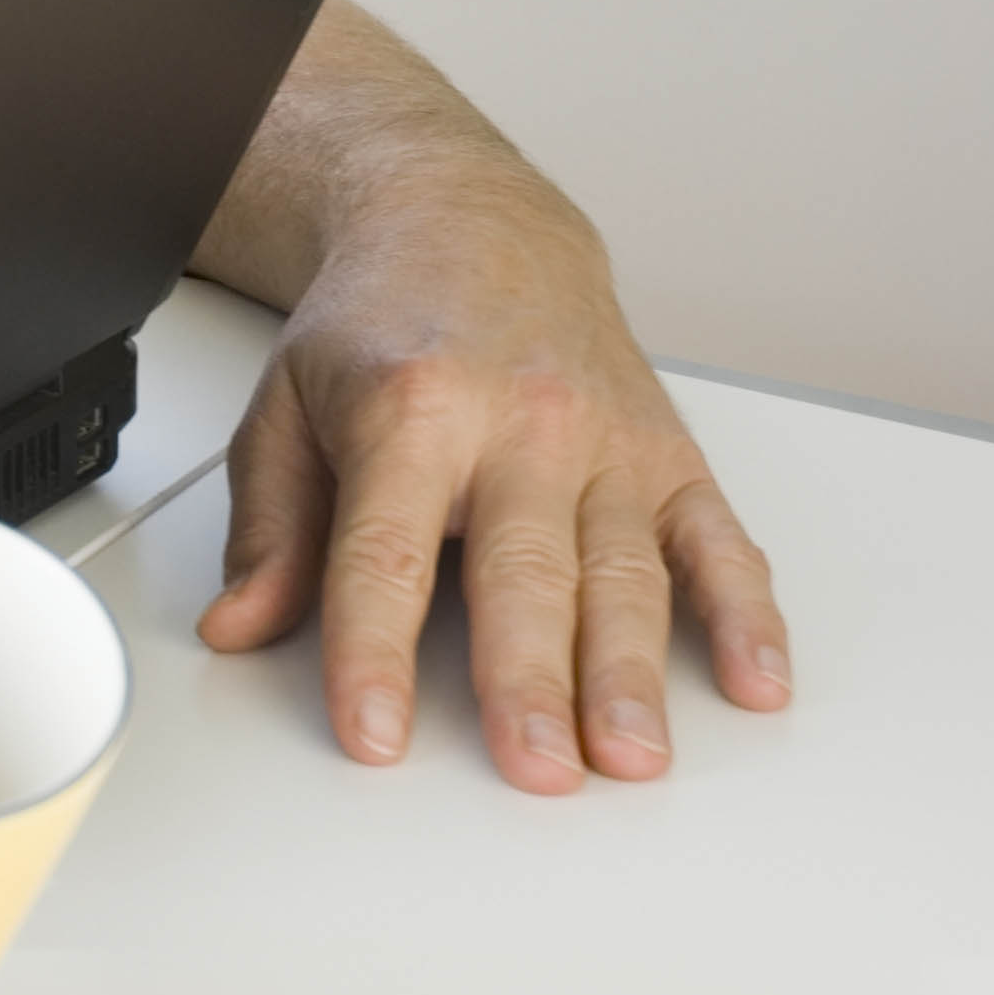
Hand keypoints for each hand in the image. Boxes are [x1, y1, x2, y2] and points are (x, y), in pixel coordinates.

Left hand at [196, 172, 793, 791]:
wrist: (467, 223)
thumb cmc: (375, 325)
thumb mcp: (283, 407)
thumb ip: (268, 528)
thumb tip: (239, 627)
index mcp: (410, 412)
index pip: (385, 556)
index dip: (376, 654)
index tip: (375, 735)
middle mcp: (520, 424)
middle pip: (525, 574)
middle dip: (533, 682)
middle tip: (539, 771)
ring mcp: (605, 441)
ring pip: (625, 572)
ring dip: (632, 673)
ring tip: (632, 757)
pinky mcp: (669, 453)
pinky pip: (719, 540)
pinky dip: (746, 615)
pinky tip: (755, 679)